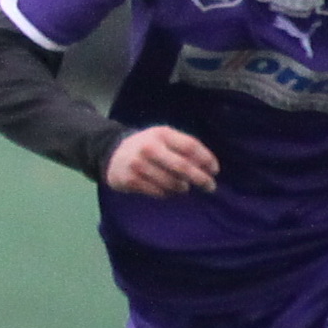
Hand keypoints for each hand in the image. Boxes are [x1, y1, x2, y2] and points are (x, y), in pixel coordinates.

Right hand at [104, 126, 219, 195]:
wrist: (112, 154)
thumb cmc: (148, 146)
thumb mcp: (163, 138)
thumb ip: (184, 147)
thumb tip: (208, 167)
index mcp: (161, 134)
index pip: (190, 146)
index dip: (206, 159)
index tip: (215, 171)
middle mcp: (149, 148)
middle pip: (183, 167)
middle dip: (201, 179)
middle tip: (211, 187)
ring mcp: (139, 165)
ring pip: (172, 183)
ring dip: (182, 187)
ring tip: (184, 187)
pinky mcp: (131, 180)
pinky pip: (158, 192)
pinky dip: (168, 194)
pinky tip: (168, 190)